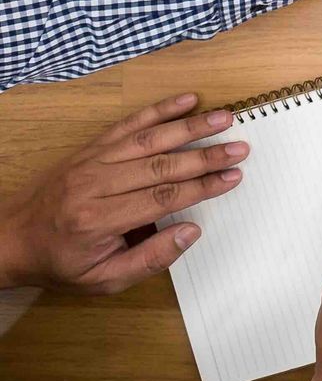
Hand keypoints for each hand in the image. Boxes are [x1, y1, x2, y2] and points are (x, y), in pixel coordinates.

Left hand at [0, 93, 243, 293]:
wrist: (11, 240)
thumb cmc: (60, 263)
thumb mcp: (102, 280)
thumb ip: (150, 259)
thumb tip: (191, 231)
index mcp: (98, 221)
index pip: (162, 198)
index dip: (202, 187)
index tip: (233, 177)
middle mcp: (95, 185)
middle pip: (161, 165)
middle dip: (206, 156)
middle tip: (240, 148)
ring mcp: (91, 162)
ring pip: (149, 139)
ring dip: (190, 127)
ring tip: (224, 118)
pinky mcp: (89, 148)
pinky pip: (128, 124)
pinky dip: (159, 110)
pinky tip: (186, 100)